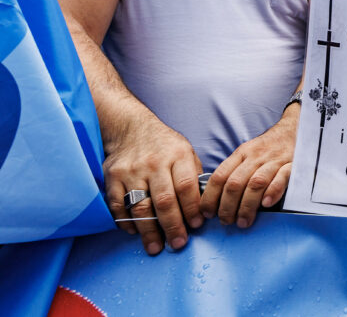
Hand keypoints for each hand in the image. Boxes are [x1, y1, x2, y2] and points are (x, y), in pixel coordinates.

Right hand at [102, 113, 202, 254]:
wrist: (131, 128)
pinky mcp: (112, 177)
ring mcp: (131, 171)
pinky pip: (117, 205)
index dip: (191, 208)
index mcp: (178, 155)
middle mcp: (154, 163)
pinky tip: (134, 232)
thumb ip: (194, 176)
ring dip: (149, 231)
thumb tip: (203, 206)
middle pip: (164, 201)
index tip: (196, 225)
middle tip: (178, 244)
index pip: (186, 186)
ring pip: (140, 207)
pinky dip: (125, 221)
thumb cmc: (165, 146)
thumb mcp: (186, 151)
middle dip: (172, 226)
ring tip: (156, 247)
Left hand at [200, 110, 297, 227]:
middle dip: (227, 206)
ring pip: (255, 183)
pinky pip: (281, 178)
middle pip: (235, 183)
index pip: (219, 176)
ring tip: (243, 222)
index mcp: (241, 154)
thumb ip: (234, 172)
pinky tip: (266, 204)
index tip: (207, 214)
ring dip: (246, 206)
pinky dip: (273, 191)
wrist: (295, 130)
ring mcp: (274, 161)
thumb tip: (214, 199)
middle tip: (226, 222)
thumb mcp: (247, 154)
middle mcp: (255, 157)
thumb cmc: (268, 149)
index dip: (210, 197)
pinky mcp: (292, 164)